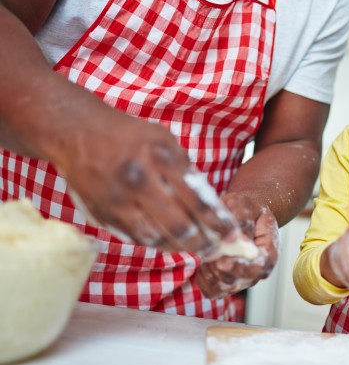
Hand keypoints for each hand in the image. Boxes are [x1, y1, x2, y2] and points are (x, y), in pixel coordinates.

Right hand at [57, 110, 236, 257]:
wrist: (79, 133)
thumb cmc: (130, 136)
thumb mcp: (165, 141)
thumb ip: (186, 172)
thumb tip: (209, 206)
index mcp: (161, 158)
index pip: (198, 200)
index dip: (219, 223)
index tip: (233, 236)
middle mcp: (139, 180)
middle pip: (180, 225)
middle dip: (203, 243)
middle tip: (216, 251)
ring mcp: (118, 200)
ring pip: (157, 238)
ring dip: (180, 247)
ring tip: (197, 249)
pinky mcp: (102, 214)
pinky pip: (135, 237)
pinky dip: (156, 243)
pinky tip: (170, 242)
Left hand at [195, 193, 278, 298]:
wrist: (245, 213)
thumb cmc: (247, 208)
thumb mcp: (245, 206)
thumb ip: (243, 222)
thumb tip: (238, 240)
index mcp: (269, 251)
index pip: (259, 267)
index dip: (241, 268)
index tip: (222, 261)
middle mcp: (258, 269)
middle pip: (239, 281)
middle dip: (219, 270)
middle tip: (208, 252)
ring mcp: (243, 278)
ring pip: (224, 288)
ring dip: (210, 274)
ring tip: (207, 252)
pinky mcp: (228, 281)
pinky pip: (212, 290)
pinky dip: (204, 279)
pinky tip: (203, 262)